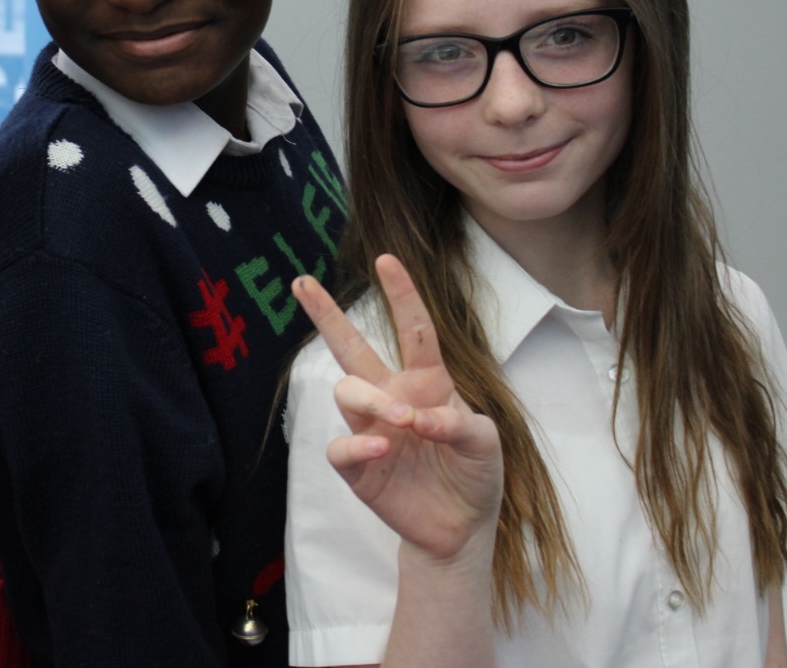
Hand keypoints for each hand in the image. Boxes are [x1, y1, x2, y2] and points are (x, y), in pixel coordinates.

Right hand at [292, 255, 503, 565]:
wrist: (461, 528)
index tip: (386, 259)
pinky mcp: (358, 466)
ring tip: (400, 421)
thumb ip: (459, 424)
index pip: (414, 329)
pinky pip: (341, 445)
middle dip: (326, 314)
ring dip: (371, 400)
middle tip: (301, 283)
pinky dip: (359, 443)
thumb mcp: (485, 443)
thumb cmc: (475, 473)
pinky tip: (383, 448)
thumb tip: (417, 418)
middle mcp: (392, 397)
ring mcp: (371, 429)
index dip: (401, 294)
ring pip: (347, 391)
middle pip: (351, 347)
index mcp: (427, 382)